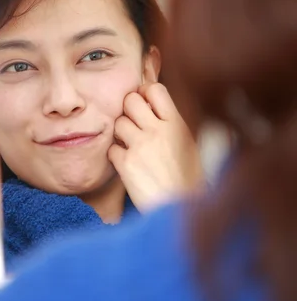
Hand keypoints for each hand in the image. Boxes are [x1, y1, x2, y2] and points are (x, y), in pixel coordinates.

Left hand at [108, 83, 202, 212]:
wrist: (181, 211)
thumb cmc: (188, 181)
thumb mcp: (189, 145)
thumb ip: (172, 124)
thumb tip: (153, 103)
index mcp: (177, 124)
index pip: (155, 89)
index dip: (145, 93)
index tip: (145, 105)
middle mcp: (159, 131)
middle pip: (130, 100)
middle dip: (128, 111)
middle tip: (134, 125)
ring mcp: (141, 146)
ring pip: (118, 123)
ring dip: (121, 134)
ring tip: (132, 148)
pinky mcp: (127, 165)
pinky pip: (111, 149)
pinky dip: (115, 156)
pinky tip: (126, 165)